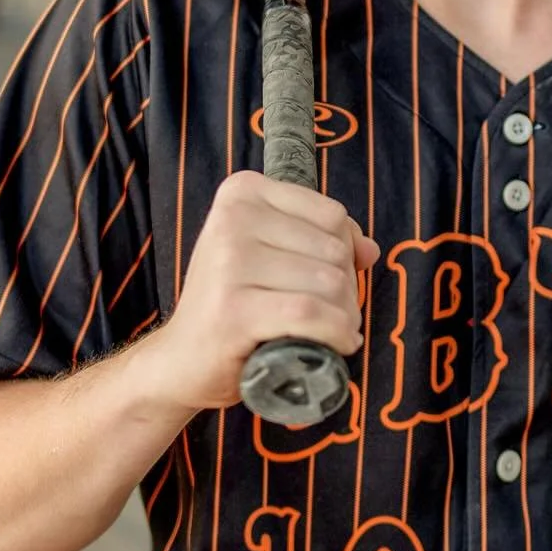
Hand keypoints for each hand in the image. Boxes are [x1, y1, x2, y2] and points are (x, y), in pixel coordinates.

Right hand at [154, 171, 378, 411]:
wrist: (182, 358)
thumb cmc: (234, 302)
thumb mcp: (272, 255)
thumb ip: (322, 240)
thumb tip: (370, 249)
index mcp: (242, 192)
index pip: (332, 215)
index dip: (344, 252)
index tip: (324, 279)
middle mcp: (232, 218)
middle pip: (334, 250)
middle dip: (345, 289)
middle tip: (327, 314)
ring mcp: (229, 263)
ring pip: (328, 283)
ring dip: (343, 316)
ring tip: (329, 331)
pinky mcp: (234, 309)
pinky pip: (310, 314)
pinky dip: (335, 334)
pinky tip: (338, 344)